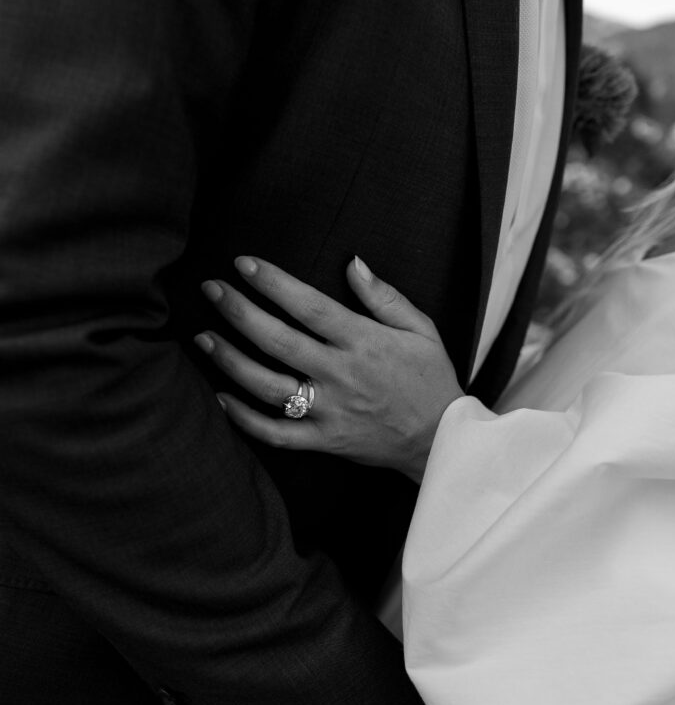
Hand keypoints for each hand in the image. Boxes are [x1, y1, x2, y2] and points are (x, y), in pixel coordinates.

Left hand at [194, 256, 462, 482]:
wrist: (441, 441)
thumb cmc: (430, 381)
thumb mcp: (422, 329)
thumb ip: (385, 296)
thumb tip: (353, 262)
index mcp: (364, 342)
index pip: (309, 306)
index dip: (273, 283)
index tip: (243, 264)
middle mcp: (341, 375)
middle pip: (278, 341)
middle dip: (239, 312)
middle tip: (210, 289)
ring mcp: (329, 411)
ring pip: (268, 386)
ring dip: (231, 361)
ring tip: (203, 338)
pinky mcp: (324, 441)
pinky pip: (276, 433)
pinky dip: (245, 419)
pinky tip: (221, 397)